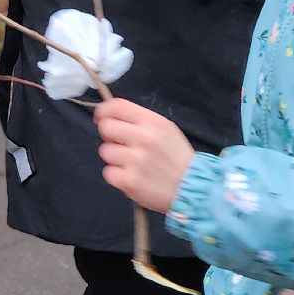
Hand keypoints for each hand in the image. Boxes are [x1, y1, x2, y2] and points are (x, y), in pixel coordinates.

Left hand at [94, 97, 195, 212]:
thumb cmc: (177, 158)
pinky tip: (131, 176)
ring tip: (131, 163)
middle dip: (109, 136)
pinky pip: (108, 172)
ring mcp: (136, 161)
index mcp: (153, 122)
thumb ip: (141, 122)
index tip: (101, 117)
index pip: (117, 107)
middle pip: (106, 127)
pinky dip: (117, 176)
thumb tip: (110, 118)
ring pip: (105, 151)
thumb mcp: (166, 130)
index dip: (103, 111)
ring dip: (114, 157)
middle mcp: (144, 138)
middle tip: (121, 145)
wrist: (192, 187)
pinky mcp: (130, 181)